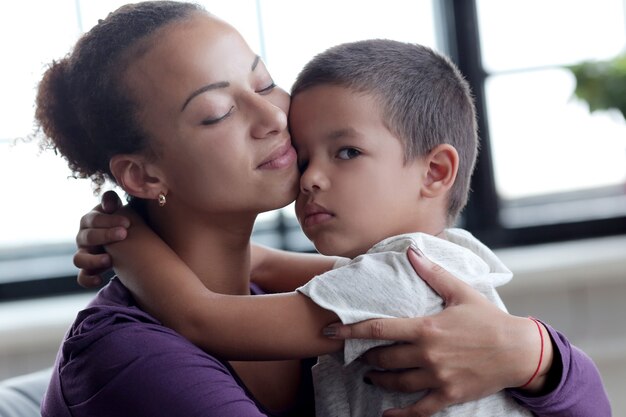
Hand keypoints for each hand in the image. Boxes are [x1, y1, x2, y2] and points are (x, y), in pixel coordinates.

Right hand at [74, 190, 129, 286]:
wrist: (129, 240)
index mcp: (89, 221)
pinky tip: (100, 280)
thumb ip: (111, 201)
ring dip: (93, 260)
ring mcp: (84, 254)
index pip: (93, 220)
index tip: (127, 222)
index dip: (108, 221)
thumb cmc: (122, 221)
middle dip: (105, 236)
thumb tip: (109, 204)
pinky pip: (82, 278)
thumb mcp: (118, 209)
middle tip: (124, 234)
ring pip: (79, 259)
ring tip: (110, 259)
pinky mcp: (89, 270)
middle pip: (87, 237)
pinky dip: (88, 280)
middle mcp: (83, 238)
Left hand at [326, 248, 547, 416]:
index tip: (329, 332)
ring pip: (396, 382)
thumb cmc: (489, 320)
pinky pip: (418, 410)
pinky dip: (399, 414)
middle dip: (365, 356)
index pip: (378, 328)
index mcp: (425, 328)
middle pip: (383, 358)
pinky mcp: (448, 396)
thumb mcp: (461, 292)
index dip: (350, 331)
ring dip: (378, 379)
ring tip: (370, 374)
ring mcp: (437, 378)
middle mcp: (427, 355)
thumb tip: (412, 251)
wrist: (520, 352)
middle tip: (357, 354)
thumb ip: (433, 273)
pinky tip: (385, 413)